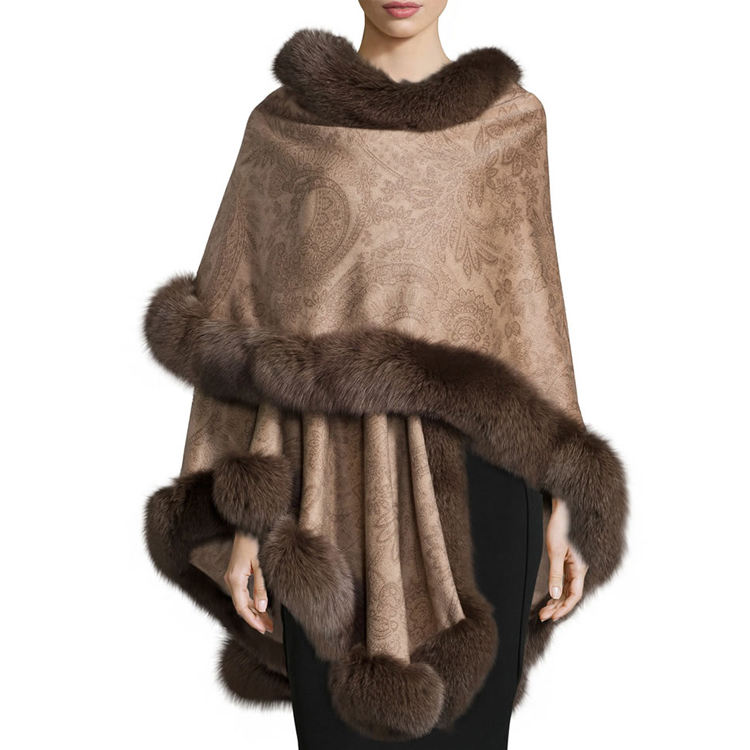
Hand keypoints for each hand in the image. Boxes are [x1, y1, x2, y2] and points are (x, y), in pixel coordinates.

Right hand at [224, 531, 273, 633]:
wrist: (249, 525)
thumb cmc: (255, 541)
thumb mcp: (261, 566)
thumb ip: (261, 587)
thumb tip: (262, 607)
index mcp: (235, 580)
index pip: (242, 607)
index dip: (252, 620)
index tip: (263, 629)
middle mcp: (230, 579)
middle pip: (241, 606)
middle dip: (255, 618)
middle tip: (268, 627)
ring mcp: (232, 576)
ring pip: (241, 600)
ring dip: (254, 610)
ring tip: (267, 620)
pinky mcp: (236, 572)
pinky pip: (242, 592)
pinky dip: (251, 601)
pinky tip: (260, 605)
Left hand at [539, 496, 588, 621]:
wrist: (563, 508)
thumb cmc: (562, 525)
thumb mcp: (556, 550)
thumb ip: (556, 573)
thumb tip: (555, 595)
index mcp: (580, 567)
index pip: (574, 595)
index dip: (564, 608)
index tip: (551, 616)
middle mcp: (580, 568)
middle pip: (570, 594)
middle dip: (557, 607)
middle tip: (542, 616)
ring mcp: (574, 565)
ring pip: (568, 589)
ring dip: (557, 600)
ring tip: (543, 610)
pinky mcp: (568, 560)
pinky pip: (565, 580)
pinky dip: (557, 590)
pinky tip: (550, 597)